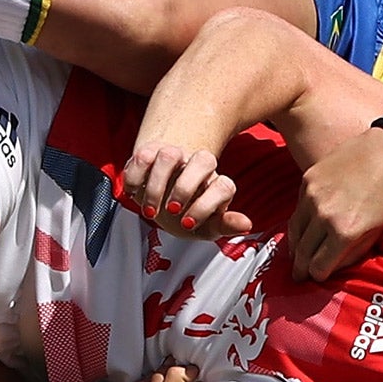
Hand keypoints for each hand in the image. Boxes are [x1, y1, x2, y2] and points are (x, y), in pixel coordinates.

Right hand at [121, 144, 254, 240]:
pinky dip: (136, 179)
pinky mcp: (148, 155)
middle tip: (173, 211)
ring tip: (151, 210)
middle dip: (186, 189)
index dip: (206, 206)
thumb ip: (224, 224)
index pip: (224, 186)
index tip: (188, 223)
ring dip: (158, 185)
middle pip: (205, 160)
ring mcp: (173, 157)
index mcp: (216, 183)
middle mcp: (197, 166)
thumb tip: (246, 224)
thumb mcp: (205, 227)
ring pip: (170, 155)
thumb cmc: (186, 215)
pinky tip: (135, 195)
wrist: (162, 202)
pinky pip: (143, 157)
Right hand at [285, 125, 382, 280]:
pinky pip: (296, 209)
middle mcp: (323, 215)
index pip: (318, 266)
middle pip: (302, 252)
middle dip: (301, 268)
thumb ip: (353, 253)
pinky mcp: (307, 179)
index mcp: (344, 231)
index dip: (318, 275)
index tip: (318, 277)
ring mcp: (312, 196)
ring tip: (296, 256)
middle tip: (298, 277)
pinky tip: (303, 229)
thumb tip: (332, 267)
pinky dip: (298, 222)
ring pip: (294, 231)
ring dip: (294, 247)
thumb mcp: (377, 231)